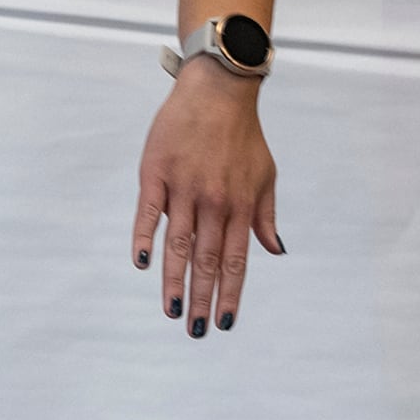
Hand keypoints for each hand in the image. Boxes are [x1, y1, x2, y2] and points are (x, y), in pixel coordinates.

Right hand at [131, 62, 280, 338]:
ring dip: (174, 281)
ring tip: (171, 311)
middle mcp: (214, 201)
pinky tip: (143, 264)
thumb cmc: (242, 135)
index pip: (235, 261)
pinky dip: (145, 237)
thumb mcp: (266, 174)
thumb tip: (275, 251)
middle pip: (206, 260)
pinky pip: (149, 212)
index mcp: (241, 205)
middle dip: (201, 299)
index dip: (229, 294)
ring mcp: (184, 187)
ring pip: (179, 244)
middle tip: (194, 330)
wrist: (218, 89)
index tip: (224, 322)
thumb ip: (266, 216)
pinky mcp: (157, 172)